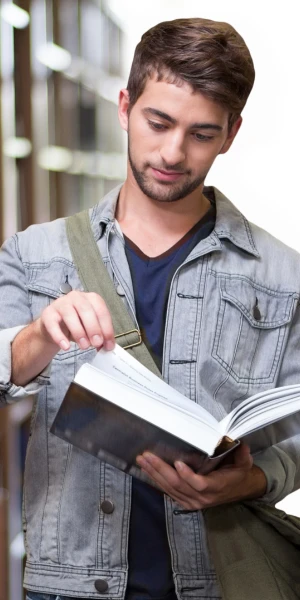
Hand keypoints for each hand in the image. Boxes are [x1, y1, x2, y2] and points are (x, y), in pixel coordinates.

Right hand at [37, 290, 114, 351]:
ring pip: (70, 315)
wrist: (54, 326)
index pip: (101, 311)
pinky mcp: (48, 313)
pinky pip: (53, 324)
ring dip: (79, 332)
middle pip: (86, 310)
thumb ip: (100, 336)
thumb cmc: (77, 325)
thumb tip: (107, 347)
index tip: (109, 344)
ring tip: (84, 346)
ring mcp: (61, 303)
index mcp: (91, 298)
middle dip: (93, 328)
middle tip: (97, 343)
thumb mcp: (90, 329)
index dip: (106, 328)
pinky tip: (66, 347)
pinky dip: (59, 336)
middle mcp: (76, 297)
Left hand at [136, 443, 266, 509]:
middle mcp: (203, 497)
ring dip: (154, 474)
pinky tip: (147, 471)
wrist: (239, 490)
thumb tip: (241, 443)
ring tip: (142, 460)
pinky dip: (157, 481)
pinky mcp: (186, 502)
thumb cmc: (239, 474)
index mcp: (217, 487)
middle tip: (147, 456)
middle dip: (160, 469)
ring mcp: (193, 502)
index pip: (200, 484)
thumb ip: (242, 454)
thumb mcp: (244, 463)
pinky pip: (169, 492)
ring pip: (170, 489)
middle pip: (178, 485)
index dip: (188, 476)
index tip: (177, 463)